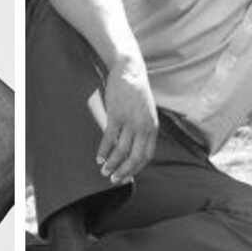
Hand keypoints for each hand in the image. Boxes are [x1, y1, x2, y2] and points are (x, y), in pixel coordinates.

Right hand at [97, 56, 157, 184]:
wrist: (130, 71)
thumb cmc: (136, 92)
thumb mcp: (146, 112)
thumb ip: (142, 129)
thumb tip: (133, 147)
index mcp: (153, 127)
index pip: (147, 155)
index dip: (136, 168)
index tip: (127, 176)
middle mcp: (144, 127)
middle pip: (135, 156)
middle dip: (124, 171)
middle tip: (114, 179)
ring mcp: (130, 121)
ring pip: (121, 150)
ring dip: (112, 163)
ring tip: (104, 170)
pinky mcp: (116, 115)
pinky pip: (109, 138)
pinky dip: (103, 150)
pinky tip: (99, 157)